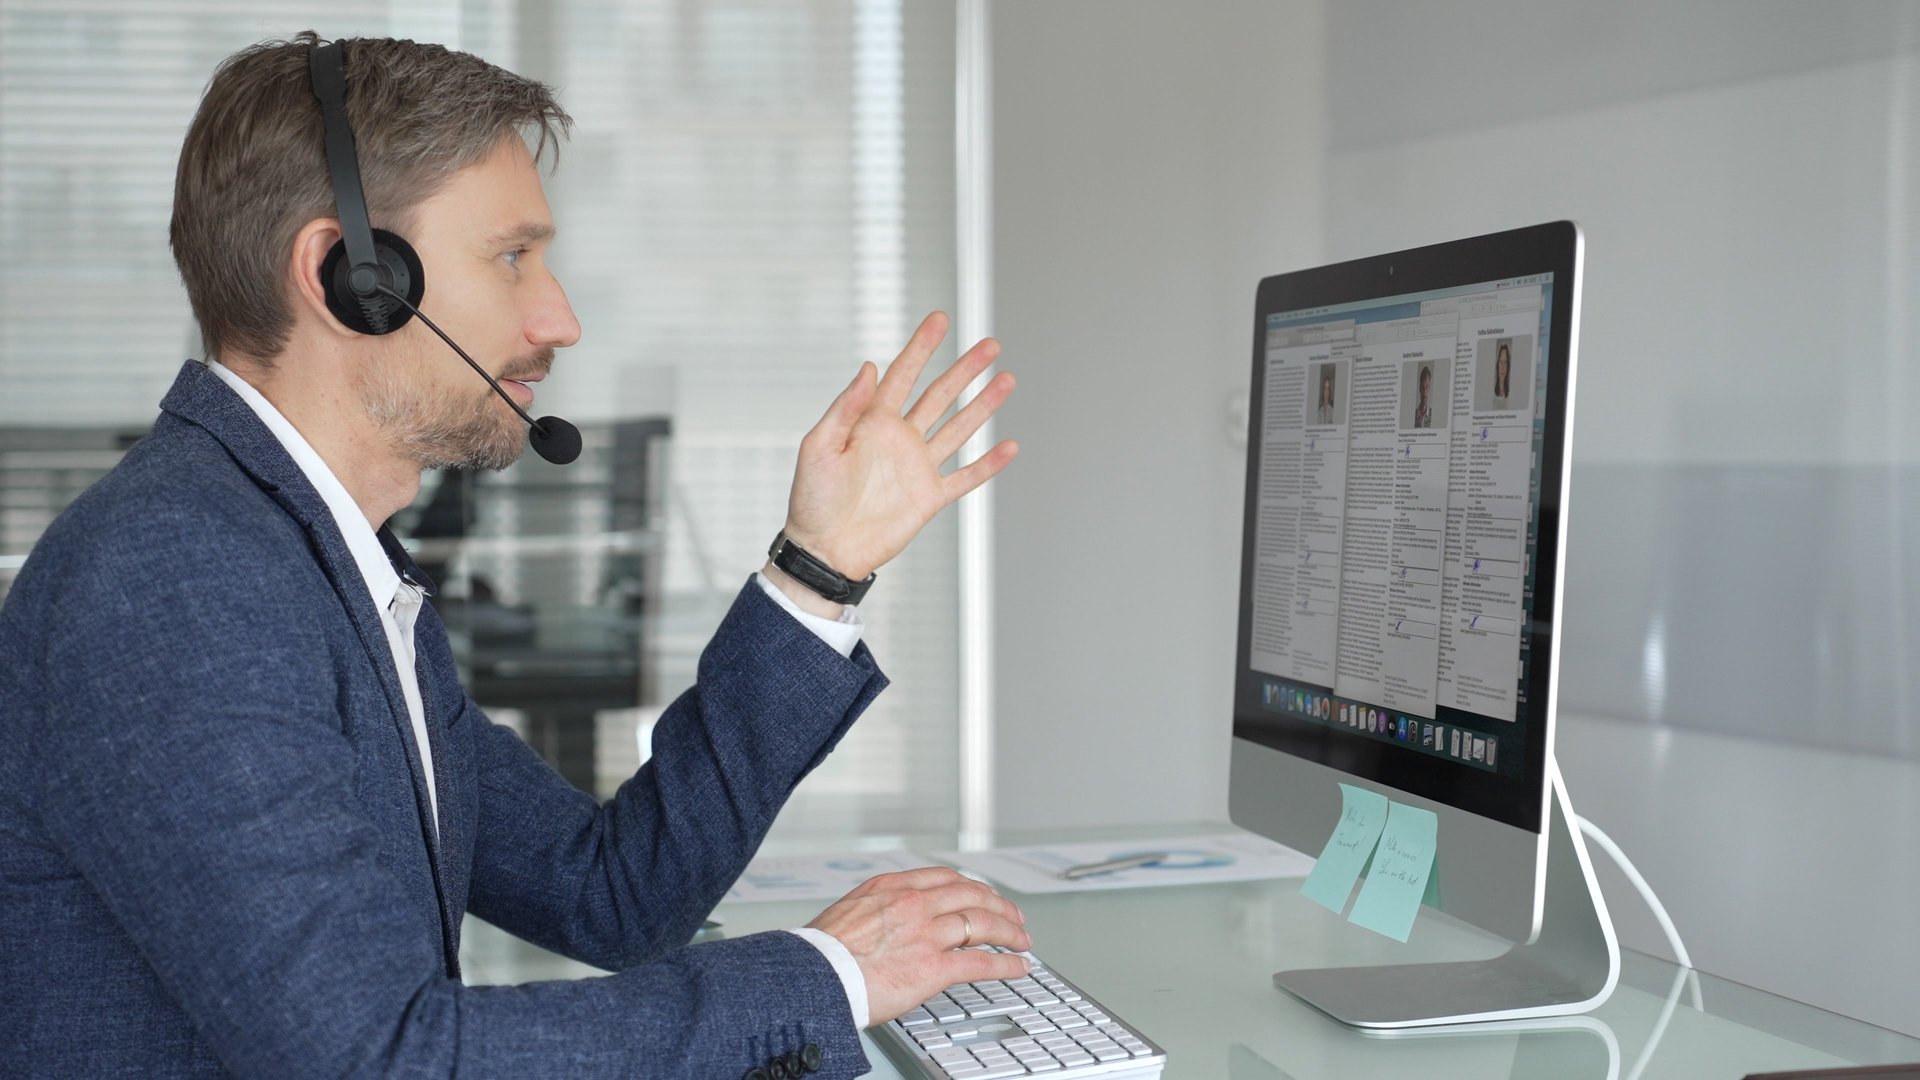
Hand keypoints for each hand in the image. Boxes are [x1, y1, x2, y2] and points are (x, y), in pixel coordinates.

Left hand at [782, 312, 1018, 581]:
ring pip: (958, 428)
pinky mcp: (929, 498)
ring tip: (1006, 379)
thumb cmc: (812, 499)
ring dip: (983, 405)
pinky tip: (1009, 446)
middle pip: (940, 395)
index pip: (903, 375)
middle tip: (991, 344)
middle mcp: (900, 439)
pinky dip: (989, 464)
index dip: (921, 347)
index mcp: (872, 422)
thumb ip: (846, 407)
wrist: (824, 550)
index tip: (939, 319)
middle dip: (966, 369)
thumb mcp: (819, 446)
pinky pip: (965, 477)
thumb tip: (870, 368)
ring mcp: (917, 467)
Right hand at [806, 866, 1032, 1024]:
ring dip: (1010, 932)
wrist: (813, 977)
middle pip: (973, 895)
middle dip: (1000, 905)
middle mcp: (913, 903)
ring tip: (1022, 940)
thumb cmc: (822, 952)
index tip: (984, 895)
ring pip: (983, 923)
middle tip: (1014, 916)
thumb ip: (879, 907)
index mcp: (892, 886)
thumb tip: (890, 917)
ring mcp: (926, 934)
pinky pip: (981, 961)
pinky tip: (1018, 967)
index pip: (946, 878)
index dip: (974, 887)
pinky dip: (1006, 963)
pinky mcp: (933, 967)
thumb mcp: (851, 910)